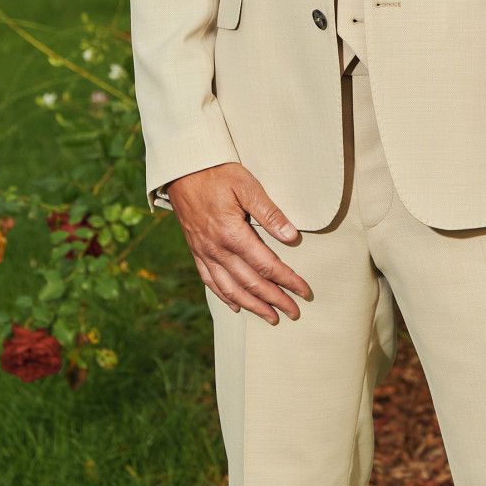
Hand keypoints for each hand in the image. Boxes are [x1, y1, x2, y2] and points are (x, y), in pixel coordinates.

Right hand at [167, 163, 309, 322]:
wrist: (182, 168)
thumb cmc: (217, 172)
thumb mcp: (247, 185)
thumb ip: (269, 213)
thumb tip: (291, 236)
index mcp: (232, 233)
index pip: (266, 265)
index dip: (287, 280)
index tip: (304, 292)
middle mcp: (217, 248)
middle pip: (250, 283)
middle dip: (274, 300)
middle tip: (294, 312)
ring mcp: (204, 252)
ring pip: (230, 288)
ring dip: (252, 305)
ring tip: (270, 317)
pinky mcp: (196, 250)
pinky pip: (210, 280)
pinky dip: (224, 296)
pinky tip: (236, 305)